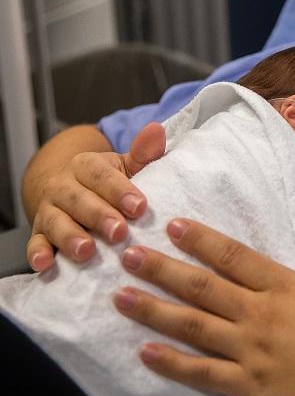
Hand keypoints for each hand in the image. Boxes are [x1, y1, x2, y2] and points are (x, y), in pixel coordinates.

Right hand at [26, 123, 165, 270]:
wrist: (70, 190)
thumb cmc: (107, 182)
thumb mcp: (126, 166)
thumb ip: (143, 154)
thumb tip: (157, 131)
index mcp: (85, 165)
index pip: (102, 176)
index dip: (120, 191)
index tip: (140, 207)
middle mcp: (62, 186)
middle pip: (79, 200)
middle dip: (99, 216)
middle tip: (120, 232)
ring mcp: (48, 210)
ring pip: (56, 222)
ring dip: (70, 237)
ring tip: (87, 250)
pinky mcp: (39, 233)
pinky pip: (35, 244)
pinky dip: (38, 254)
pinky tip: (46, 264)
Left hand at [113, 218, 294, 395]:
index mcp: (286, 287)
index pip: (233, 256)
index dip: (201, 239)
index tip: (172, 225)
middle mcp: (261, 315)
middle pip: (202, 287)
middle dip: (162, 269)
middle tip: (127, 255)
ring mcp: (252, 353)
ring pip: (193, 327)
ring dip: (154, 310)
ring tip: (120, 297)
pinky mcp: (251, 387)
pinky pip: (203, 374)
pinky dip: (172, 364)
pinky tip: (146, 352)